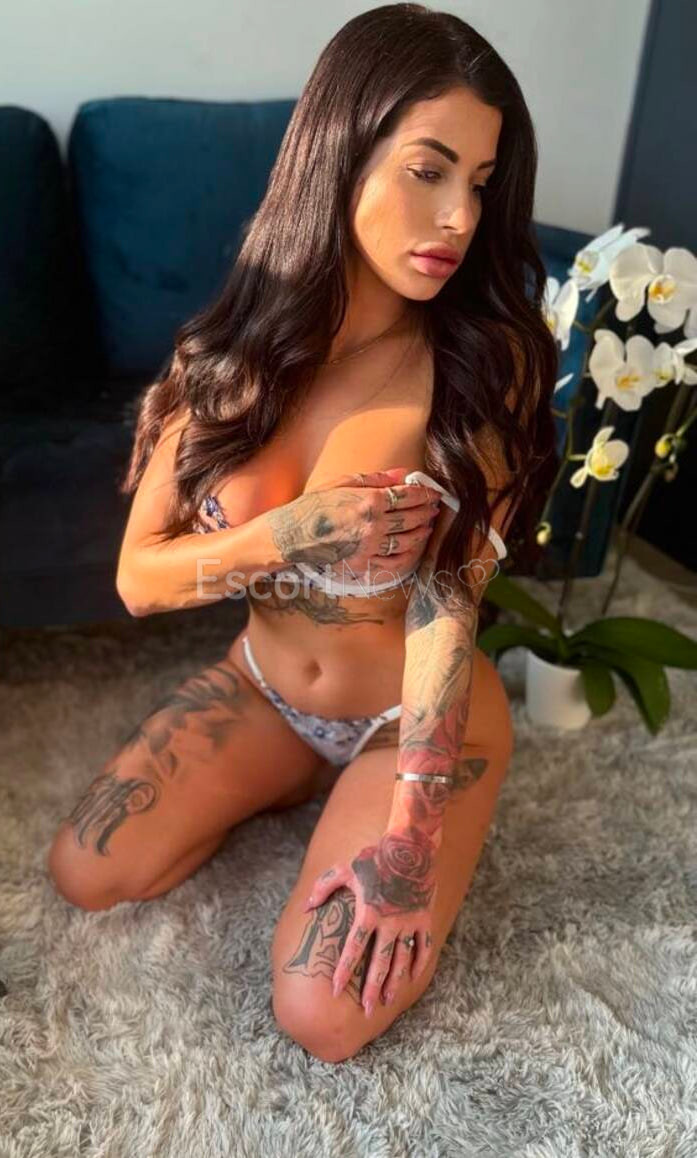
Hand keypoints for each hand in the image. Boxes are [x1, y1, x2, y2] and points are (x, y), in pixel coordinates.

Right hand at [268, 468, 441, 583]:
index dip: (424, 494)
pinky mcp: (362, 564)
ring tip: (426, 527)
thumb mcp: (342, 483)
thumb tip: (402, 473)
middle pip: (410, 518)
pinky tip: (412, 549)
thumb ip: (375, 478)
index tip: (433, 493)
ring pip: (406, 541)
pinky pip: (392, 562)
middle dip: (426, 512)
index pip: (407, 496)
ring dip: (420, 533)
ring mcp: (369, 546)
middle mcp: (373, 524)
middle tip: (434, 508)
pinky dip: (406, 556)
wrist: (292, 534)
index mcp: (370, 500)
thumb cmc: (314, 506)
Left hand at [303, 825, 437, 1016]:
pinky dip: (419, 963)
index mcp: (367, 912)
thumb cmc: (374, 857)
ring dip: (393, 982)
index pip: (353, 948)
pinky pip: (423, 946)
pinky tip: (412, 978)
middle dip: (371, 988)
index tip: (336, 990)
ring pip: (401, 959)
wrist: (410, 847)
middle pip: (378, 962)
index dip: (344, 970)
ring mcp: (408, 922)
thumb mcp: (345, 869)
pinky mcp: (423, 919)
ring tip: (386, 1001)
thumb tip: (305, 907)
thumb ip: (323, 888)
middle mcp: (388, 922)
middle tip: (366, 1011)